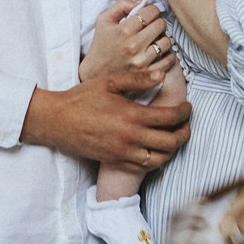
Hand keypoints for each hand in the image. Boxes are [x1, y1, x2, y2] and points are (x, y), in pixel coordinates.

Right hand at [23, 79, 191, 168]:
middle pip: (171, 142)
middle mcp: (131, 138)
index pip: (170, 118)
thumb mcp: (109, 82)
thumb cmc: (82, 98)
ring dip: (172, 149)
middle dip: (184, 132)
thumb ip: (137, 79)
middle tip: (186, 123)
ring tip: (174, 137)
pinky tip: (156, 148)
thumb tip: (162, 75)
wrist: (56, 121)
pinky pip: (143, 167)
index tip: (187, 107)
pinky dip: (156, 159)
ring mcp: (123, 153)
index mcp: (132, 116)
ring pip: (160, 159)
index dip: (184, 113)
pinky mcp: (115, 161)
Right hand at [80, 0, 174, 92]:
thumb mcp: (104, 20)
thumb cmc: (101, 45)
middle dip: (157, 23)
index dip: (152, 11)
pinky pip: (168, 61)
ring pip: (166, 42)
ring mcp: (142, 61)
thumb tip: (140, 1)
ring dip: (162, 38)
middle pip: (161, 25)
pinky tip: (159, 52)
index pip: (151, 12)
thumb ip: (121, 5)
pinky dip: (167, 55)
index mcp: (124, 31)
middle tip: (152, 26)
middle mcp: (134, 46)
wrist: (97, 74)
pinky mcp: (148, 74)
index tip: (148, 15)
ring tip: (154, 40)